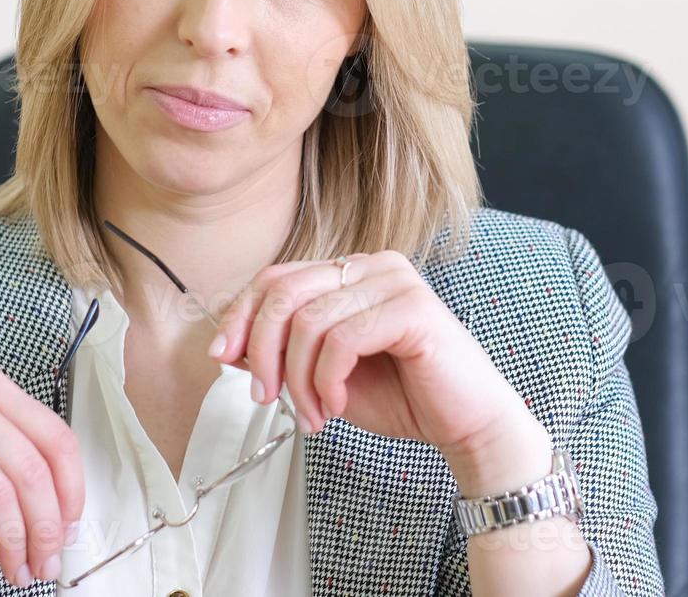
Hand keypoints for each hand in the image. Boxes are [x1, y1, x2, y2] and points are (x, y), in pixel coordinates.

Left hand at [206, 250, 536, 464]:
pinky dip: (327, 380)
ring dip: (297, 379)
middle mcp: (371, 265)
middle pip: (284, 292)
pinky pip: (342, 340)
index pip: (275, 277)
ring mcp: (394, 281)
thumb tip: (229, 347)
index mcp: (350, 271)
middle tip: (264, 397)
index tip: (223, 357)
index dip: (240, 316)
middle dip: (262, 350)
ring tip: (312, 414)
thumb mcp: (324, 376)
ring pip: (309, 321)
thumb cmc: (403, 396)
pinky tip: (337, 405)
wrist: (465, 423)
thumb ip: (283, 354)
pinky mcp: (413, 308)